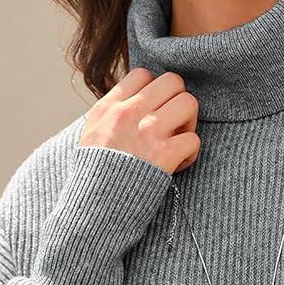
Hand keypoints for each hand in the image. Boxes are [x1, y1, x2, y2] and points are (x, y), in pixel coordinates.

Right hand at [79, 66, 200, 174]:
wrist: (91, 210)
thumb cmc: (92, 177)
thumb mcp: (90, 136)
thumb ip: (110, 116)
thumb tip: (133, 103)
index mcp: (109, 107)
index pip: (143, 74)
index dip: (155, 90)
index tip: (153, 111)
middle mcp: (128, 114)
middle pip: (173, 81)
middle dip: (178, 101)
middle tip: (172, 124)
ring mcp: (147, 133)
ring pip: (188, 103)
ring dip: (189, 123)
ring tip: (176, 141)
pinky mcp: (163, 156)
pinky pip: (193, 139)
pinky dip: (190, 153)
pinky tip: (176, 164)